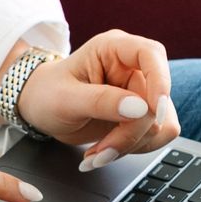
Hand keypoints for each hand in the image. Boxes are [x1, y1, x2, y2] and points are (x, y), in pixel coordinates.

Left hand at [15, 29, 180, 170]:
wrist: (40, 109)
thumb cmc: (47, 94)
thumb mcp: (65, 99)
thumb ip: (101, 101)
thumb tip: (140, 108)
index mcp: (112, 48)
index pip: (150, 54)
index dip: (160, 81)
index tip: (154, 111)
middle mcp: (131, 67)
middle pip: (155, 100)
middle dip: (130, 132)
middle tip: (101, 151)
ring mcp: (139, 91)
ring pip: (159, 123)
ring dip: (130, 144)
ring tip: (97, 153)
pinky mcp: (142, 114)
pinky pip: (155, 136)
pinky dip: (132, 148)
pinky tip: (106, 150)